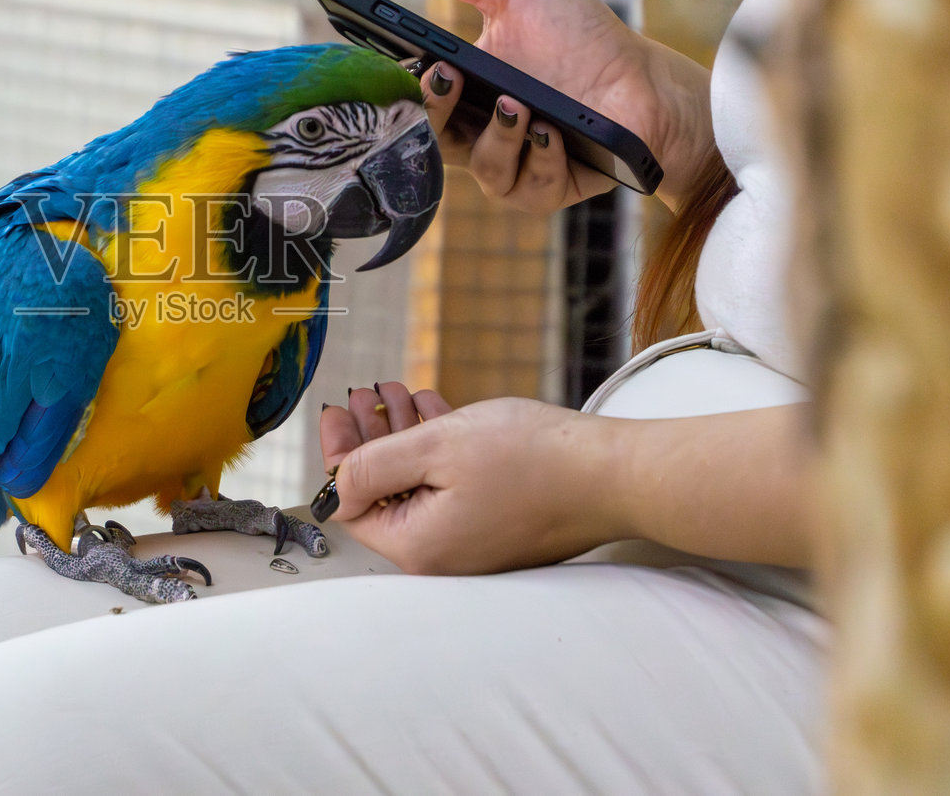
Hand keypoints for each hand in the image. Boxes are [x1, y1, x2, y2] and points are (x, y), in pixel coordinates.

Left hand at [318, 384, 626, 574]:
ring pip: (420, 484)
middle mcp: (443, 556)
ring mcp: (474, 545)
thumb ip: (373, 466)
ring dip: (404, 435)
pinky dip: (439, 449)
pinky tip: (435, 412)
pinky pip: (452, 488)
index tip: (335, 411)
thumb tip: (334, 485)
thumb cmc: (532, 459)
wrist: (615, 475)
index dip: (337, 452)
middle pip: (385, 492)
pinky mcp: (501, 528)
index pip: (352, 503)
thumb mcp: (435, 446)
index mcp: (418, 545)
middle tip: (365, 394)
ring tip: (396, 392)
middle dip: (371, 437)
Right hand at [373, 0, 716, 213]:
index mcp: (458, 93)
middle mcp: (476, 134)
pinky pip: (528, 187)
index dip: (398, 88)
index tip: (403, 60)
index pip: (411, 98)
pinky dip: (540, 158)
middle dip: (435, 110)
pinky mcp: (546, 191)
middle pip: (431, 140)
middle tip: (447, 76)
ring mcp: (510, 167)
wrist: (646, 80)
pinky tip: (553, 131)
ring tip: (516, 104)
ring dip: (497, 136)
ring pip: (481, 167)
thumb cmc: (580, 38)